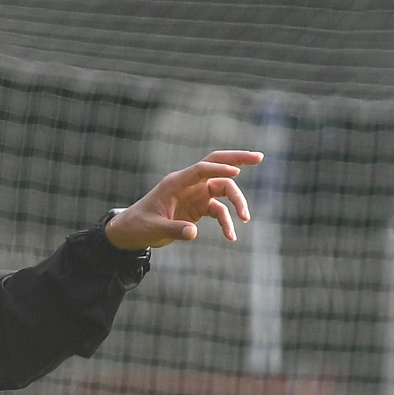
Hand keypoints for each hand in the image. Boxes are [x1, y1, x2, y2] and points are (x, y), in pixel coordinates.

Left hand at [104, 151, 262, 249]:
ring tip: (245, 219)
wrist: (133, 232)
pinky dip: (227, 222)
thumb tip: (193, 233)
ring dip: (237, 202)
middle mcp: (189, 184)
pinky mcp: (199, 207)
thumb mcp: (154, 229)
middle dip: (238, 160)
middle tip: (259, 157)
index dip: (220, 169)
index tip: (238, 173)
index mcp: (176, 182)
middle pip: (217, 164)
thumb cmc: (140, 226)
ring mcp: (196, 195)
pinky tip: (231, 237)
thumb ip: (174, 230)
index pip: (202, 170)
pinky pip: (219, 210)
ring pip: (223, 189)